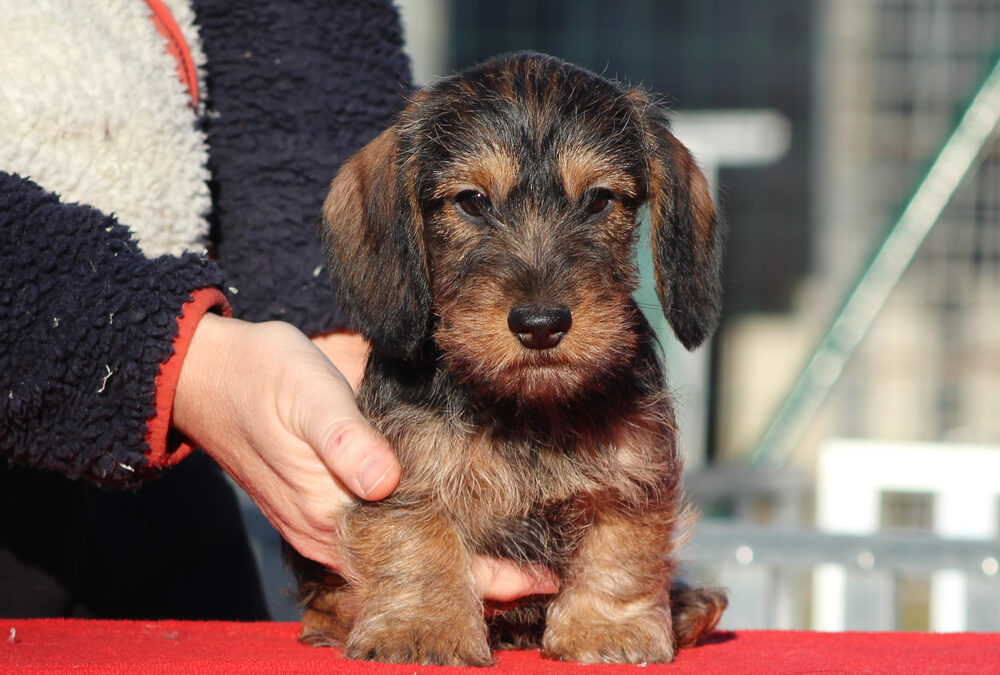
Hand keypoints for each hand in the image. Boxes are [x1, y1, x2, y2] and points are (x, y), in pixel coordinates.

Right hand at [174, 315, 557, 599]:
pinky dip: (432, 543)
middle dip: (481, 583)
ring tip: (522, 569)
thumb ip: (344, 439)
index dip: (477, 579)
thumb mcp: (308, 396)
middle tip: (548, 581)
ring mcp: (331, 522)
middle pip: (417, 573)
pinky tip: (465, 535)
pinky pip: (388, 538)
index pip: (416, 565)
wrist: (213, 376)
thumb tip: (384, 481)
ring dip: (460, 568)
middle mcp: (333, 531)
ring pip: (405, 561)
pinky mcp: (330, 504)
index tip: (535, 581)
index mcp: (330, 514)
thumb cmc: (264, 379)